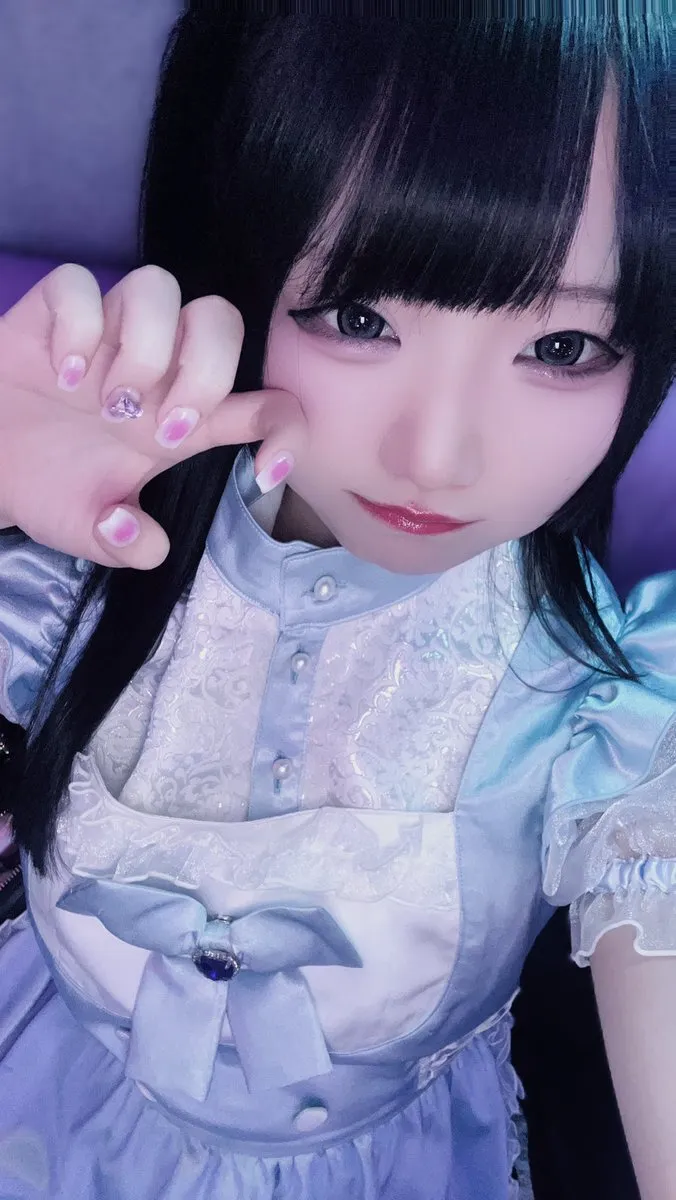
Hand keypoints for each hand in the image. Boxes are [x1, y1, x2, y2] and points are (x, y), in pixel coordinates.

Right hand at [0, 264, 303, 567]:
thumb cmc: (47, 486)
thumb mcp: (89, 531)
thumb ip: (123, 545)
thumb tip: (148, 546)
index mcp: (186, 419)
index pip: (266, 403)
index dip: (286, 429)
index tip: (266, 470)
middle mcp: (158, 367)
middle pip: (221, 319)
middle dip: (206, 373)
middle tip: (164, 430)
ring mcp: (107, 333)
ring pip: (157, 286)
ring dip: (142, 349)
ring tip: (107, 403)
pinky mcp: (54, 311)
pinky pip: (80, 282)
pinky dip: (77, 326)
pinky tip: (61, 372)